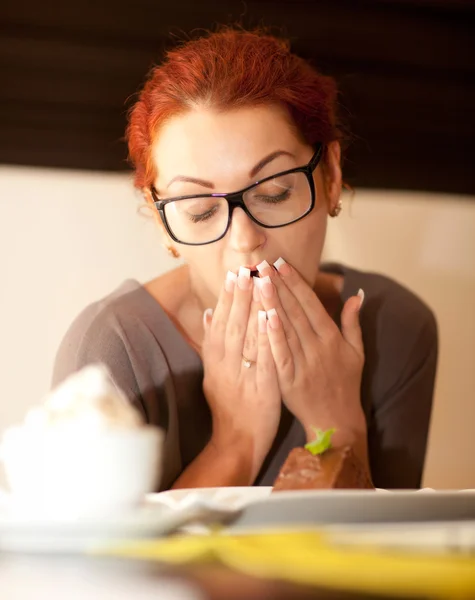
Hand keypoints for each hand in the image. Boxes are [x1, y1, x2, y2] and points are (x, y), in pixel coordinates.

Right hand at [201, 268, 280, 481]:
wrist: (235, 442)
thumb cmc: (228, 407)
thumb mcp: (213, 375)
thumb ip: (211, 345)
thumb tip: (207, 312)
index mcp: (215, 361)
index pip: (220, 323)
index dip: (226, 298)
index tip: (233, 273)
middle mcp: (226, 366)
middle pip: (232, 325)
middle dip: (239, 296)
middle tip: (245, 268)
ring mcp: (243, 377)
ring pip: (247, 339)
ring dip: (253, 310)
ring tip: (259, 284)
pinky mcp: (261, 390)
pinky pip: (264, 360)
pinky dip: (267, 339)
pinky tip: (272, 318)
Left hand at [256, 258, 365, 454]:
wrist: (337, 422)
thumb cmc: (346, 385)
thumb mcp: (356, 352)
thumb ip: (353, 322)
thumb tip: (356, 294)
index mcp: (332, 338)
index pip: (311, 304)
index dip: (296, 283)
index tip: (281, 264)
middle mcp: (318, 348)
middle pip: (295, 311)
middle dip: (279, 286)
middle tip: (262, 265)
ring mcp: (304, 364)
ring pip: (286, 328)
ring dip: (272, 304)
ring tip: (258, 282)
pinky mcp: (290, 380)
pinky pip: (280, 354)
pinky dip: (273, 336)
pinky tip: (263, 317)